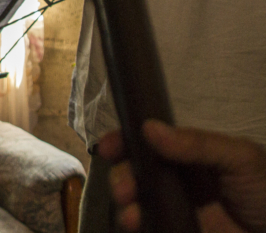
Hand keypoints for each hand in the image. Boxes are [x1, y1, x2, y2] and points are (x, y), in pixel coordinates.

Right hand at [98, 120, 265, 232]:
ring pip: (134, 201)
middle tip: (124, 189)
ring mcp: (174, 208)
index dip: (124, 141)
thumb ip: (197, 143)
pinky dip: (132, 223)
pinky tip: (135, 224)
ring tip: (130, 212)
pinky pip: (146, 225)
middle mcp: (176, 179)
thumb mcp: (240, 158)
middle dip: (120, 176)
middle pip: (133, 171)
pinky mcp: (174, 230)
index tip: (107, 147)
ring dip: (124, 203)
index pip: (147, 141)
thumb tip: (148, 127)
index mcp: (189, 154)